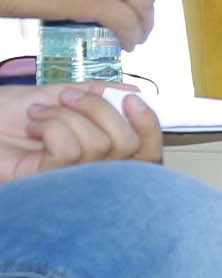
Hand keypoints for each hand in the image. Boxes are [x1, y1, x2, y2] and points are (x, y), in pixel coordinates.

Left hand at [0, 84, 162, 180]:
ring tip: (40, 114)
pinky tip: (34, 126)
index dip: (149, 125)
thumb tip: (136, 93)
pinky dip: (51, 126)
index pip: (149, 152)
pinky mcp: (50, 184)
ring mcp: (74, 180)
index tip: (132, 99)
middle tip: (67, 96)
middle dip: (99, 109)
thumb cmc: (16, 111)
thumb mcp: (65, 94)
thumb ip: (101, 94)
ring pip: (99, 144)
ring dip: (65, 116)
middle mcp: (95, 172)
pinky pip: (70, 151)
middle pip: (128, 144)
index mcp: (104, 152)